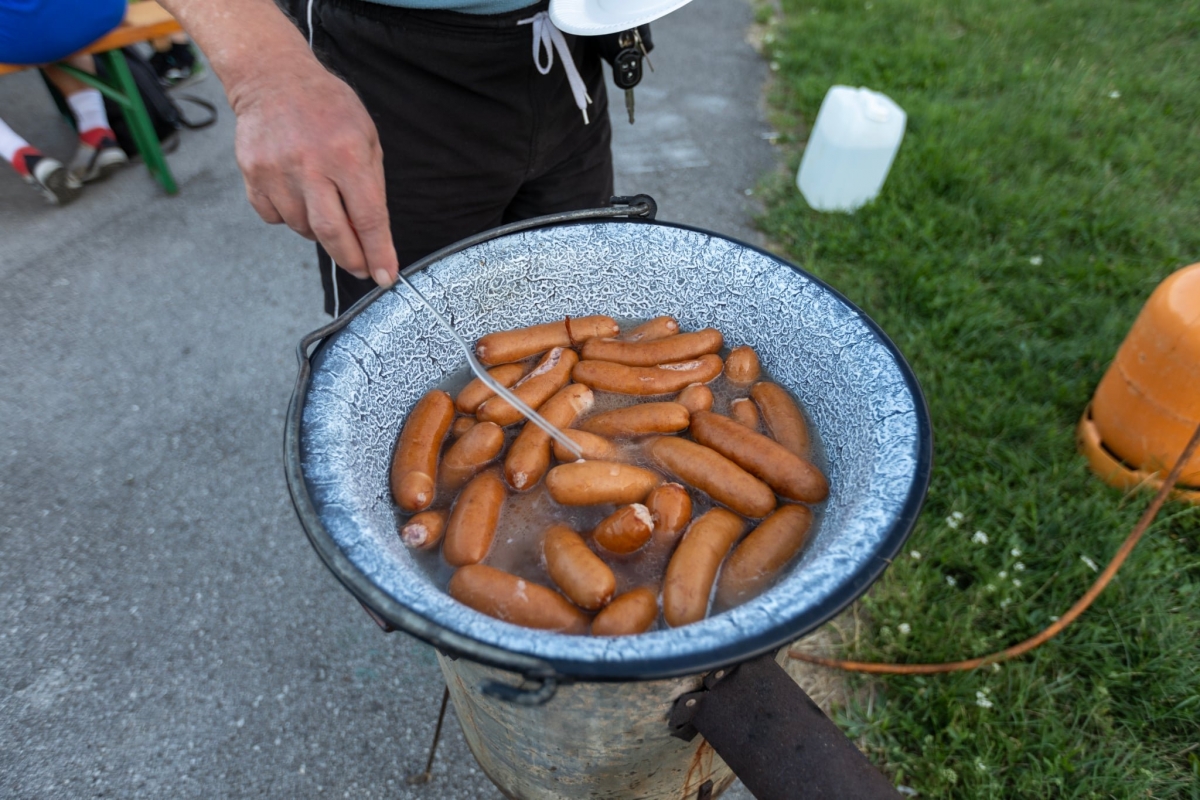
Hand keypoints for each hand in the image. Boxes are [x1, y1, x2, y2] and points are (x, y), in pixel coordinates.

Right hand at [231, 63, 396, 286]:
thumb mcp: (366, 137)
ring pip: (302, 229)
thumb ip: (371, 185)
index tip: (385, 276)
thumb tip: (375, 236)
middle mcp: (310, 165)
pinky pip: (275, 217)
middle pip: (332, 234)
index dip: (378, 253)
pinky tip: (298, 195)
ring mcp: (276, 171)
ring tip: (325, 207)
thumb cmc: (328, 108)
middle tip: (362, 268)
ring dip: (320, 233)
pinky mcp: (252, 174)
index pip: (367, 218)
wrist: (273, 77)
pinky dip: (291, 218)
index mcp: (346, 154)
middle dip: (351, 259)